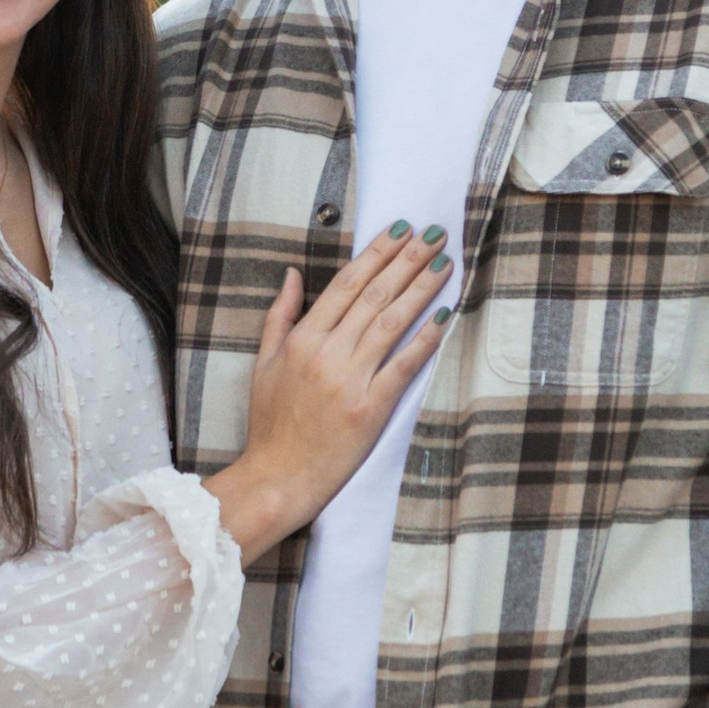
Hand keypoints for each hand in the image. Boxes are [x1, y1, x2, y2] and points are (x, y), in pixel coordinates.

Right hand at [206, 223, 450, 563]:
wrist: (278, 476)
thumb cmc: (270, 424)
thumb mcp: (263, 364)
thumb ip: (280, 316)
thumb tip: (294, 274)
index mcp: (301, 339)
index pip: (346, 285)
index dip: (376, 254)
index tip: (400, 231)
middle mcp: (327, 353)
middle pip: (374, 296)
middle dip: (407, 261)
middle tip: (434, 234)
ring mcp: (350, 380)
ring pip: (392, 323)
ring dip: (421, 290)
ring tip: (444, 264)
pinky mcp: (371, 408)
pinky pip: (403, 366)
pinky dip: (424, 340)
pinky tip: (444, 317)